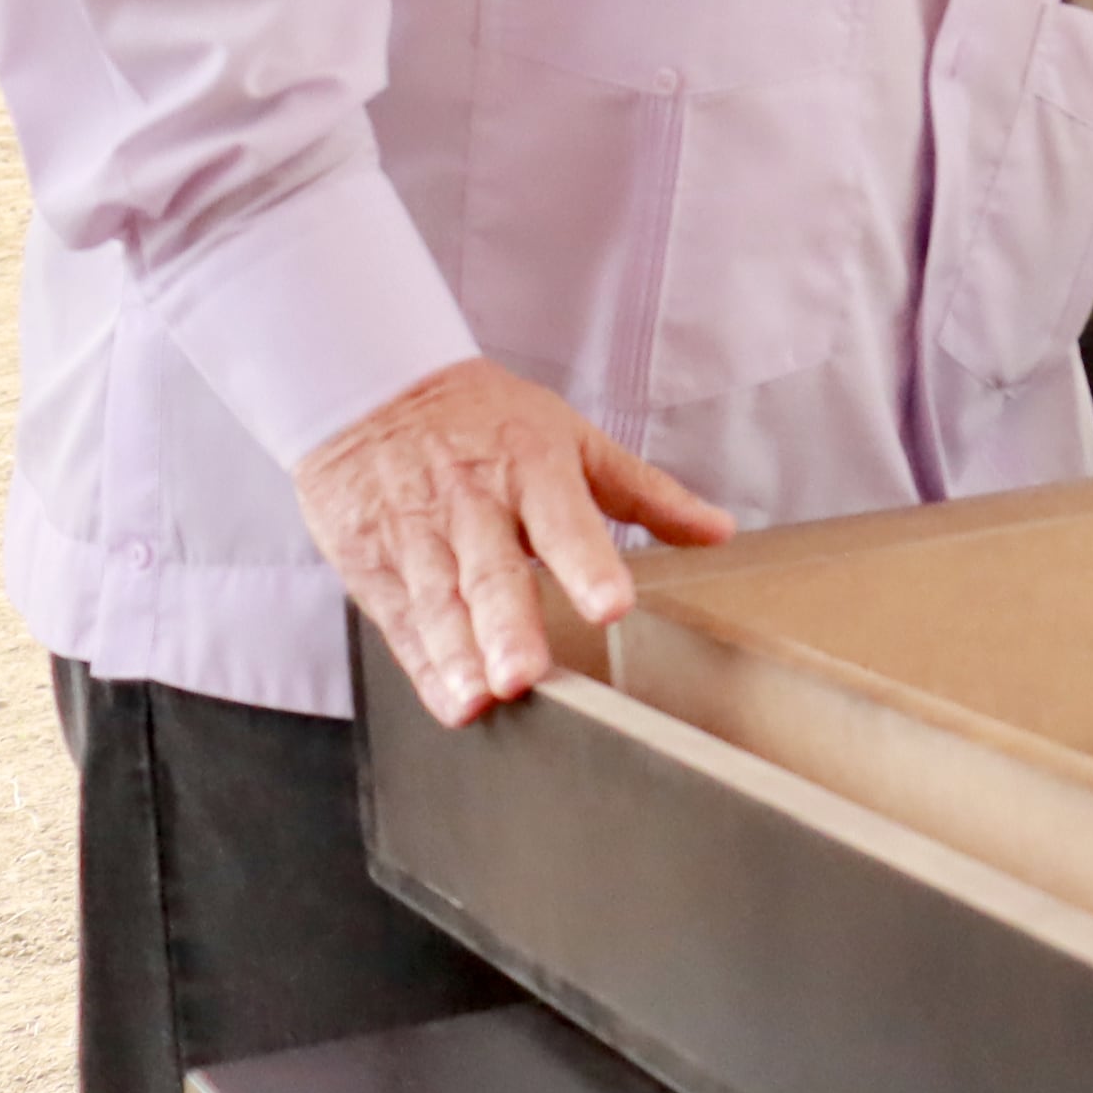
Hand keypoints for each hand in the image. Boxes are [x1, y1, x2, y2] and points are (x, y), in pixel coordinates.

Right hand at [295, 360, 733, 728]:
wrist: (373, 393)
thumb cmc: (489, 421)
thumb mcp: (574, 439)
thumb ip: (646, 493)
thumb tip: (719, 531)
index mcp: (533, 470)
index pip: (564, 523)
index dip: (586, 566)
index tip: (610, 607)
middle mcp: (475, 506)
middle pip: (493, 573)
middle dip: (508, 627)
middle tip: (523, 676)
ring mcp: (418, 536)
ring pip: (439, 603)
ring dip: (457, 655)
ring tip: (480, 699)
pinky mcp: (373, 564)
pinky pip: (401, 620)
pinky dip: (422, 664)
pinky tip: (448, 699)